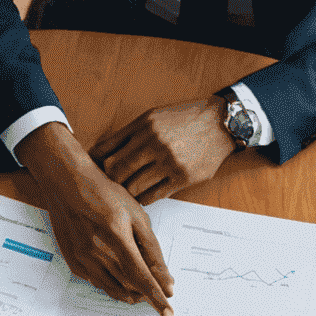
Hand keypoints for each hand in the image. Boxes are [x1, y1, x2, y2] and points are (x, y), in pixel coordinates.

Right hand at [19, 123, 174, 313]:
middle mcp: (97, 252)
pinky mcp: (74, 263)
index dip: (157, 297)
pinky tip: (118, 271)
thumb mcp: (137, 216)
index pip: (142, 277)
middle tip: (158, 289)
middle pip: (129, 287)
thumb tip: (166, 281)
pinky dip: (113, 283)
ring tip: (141, 285)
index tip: (168, 313)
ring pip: (113, 290)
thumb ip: (152, 250)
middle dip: (146, 293)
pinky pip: (98, 283)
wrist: (67, 185)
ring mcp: (82, 260)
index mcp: (117, 237)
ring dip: (131, 293)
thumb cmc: (106, 195)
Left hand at [93, 97, 236, 204]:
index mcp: (143, 125)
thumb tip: (101, 153)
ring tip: (128, 192)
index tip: (94, 170)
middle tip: (110, 186)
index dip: (96, 163)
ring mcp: (168, 161)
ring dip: (127, 192)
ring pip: (133, 187)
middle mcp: (153, 142)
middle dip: (110, 181)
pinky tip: (144, 194)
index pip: (107, 149)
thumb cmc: (185, 120)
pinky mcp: (182, 178)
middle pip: (116, 171)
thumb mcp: (154, 116)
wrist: (221, 123)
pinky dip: (143, 198)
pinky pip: (152, 196)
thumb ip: (130, 133)